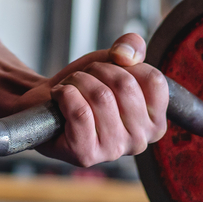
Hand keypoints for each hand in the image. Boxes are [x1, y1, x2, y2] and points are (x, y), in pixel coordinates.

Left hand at [26, 33, 168, 166]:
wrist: (47, 102)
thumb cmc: (86, 86)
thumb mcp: (114, 60)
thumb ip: (132, 46)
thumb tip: (127, 56)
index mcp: (155, 121)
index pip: (153, 80)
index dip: (125, 65)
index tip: (109, 72)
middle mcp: (140, 140)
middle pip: (124, 85)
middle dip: (97, 71)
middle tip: (84, 79)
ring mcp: (114, 150)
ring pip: (100, 96)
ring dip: (78, 81)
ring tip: (71, 88)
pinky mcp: (86, 154)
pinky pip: (79, 112)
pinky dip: (64, 94)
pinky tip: (60, 97)